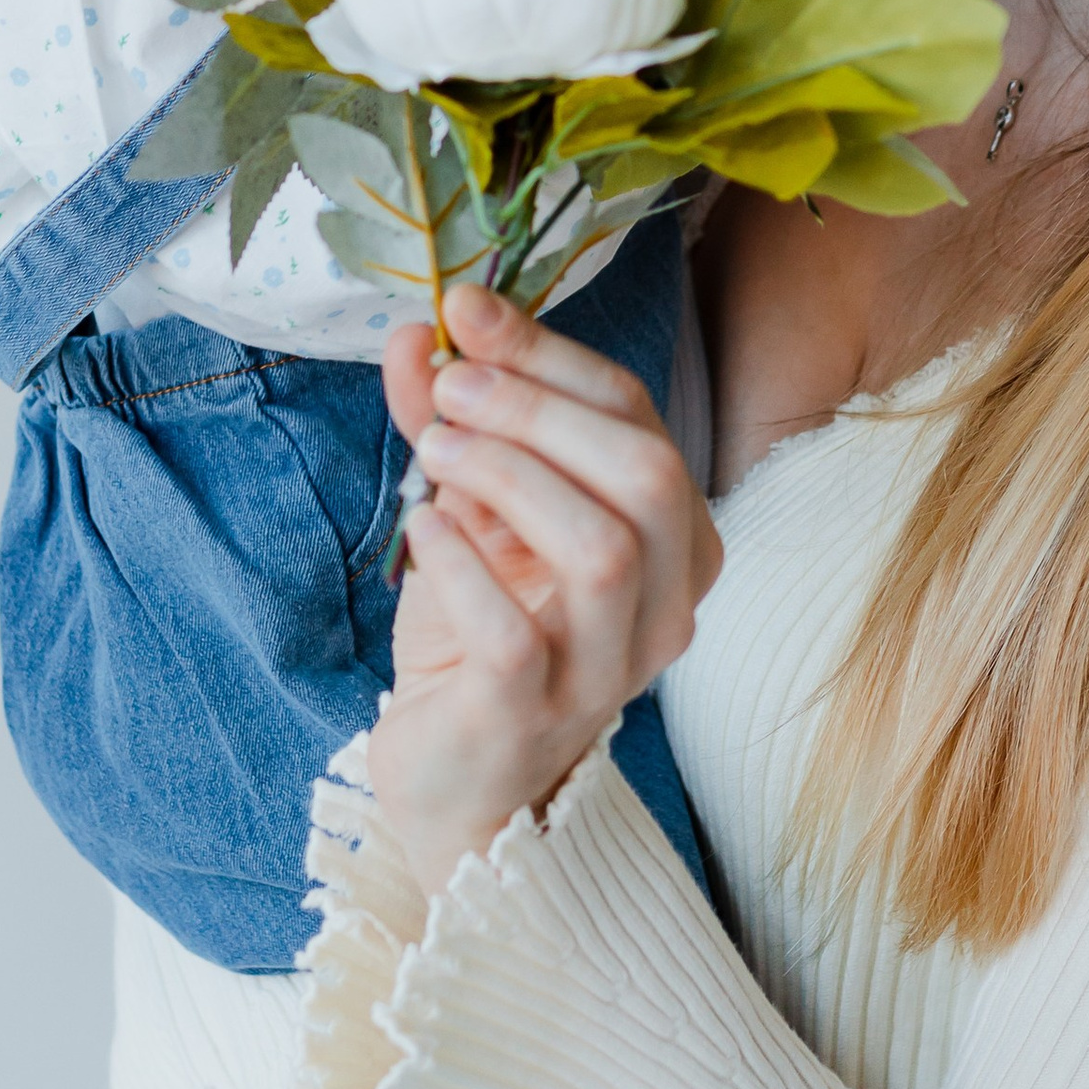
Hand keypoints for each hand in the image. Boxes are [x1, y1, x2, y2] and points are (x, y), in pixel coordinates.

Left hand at [374, 288, 722, 898]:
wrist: (457, 778)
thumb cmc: (481, 636)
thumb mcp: (472, 512)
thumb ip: (451, 424)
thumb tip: (415, 334)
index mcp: (673, 541)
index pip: (638, 421)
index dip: (552, 355)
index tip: (465, 310)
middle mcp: (666, 606)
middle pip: (648, 477)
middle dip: (541, 410)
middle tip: (451, 383)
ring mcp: (609, 670)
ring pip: (602, 549)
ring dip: (510, 475)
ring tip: (434, 448)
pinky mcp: (535, 717)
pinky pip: (514, 634)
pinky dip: (462, 563)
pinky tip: (422, 528)